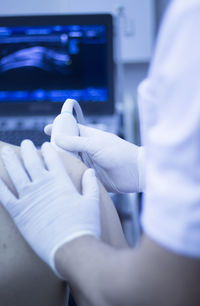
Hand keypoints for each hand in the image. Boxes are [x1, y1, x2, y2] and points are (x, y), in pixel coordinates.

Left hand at [0, 140, 100, 276]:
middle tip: (25, 142)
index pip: (52, 159)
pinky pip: (4, 196)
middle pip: (32, 162)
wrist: (71, 248)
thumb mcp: (92, 202)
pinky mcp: (19, 213)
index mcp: (60, 181)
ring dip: (11, 161)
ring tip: (6, 151)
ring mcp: (29, 198)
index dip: (47, 150)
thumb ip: (90, 184)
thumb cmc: (84, 225)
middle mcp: (42, 185)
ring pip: (16, 173)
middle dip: (28, 150)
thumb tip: (90, 171)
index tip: (44, 145)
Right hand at [45, 124, 144, 192]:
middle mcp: (88, 150)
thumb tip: (57, 138)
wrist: (136, 173)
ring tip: (48, 167)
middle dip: (57, 149)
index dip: (60, 128)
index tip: (47, 129)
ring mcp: (90, 164)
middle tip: (43, 153)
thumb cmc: (119, 153)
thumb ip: (76, 142)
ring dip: (63, 164)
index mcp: (90, 137)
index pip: (72, 130)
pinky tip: (61, 179)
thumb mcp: (96, 144)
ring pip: (72, 162)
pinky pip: (78, 176)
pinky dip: (71, 176)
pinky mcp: (92, 177)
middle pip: (68, 148)